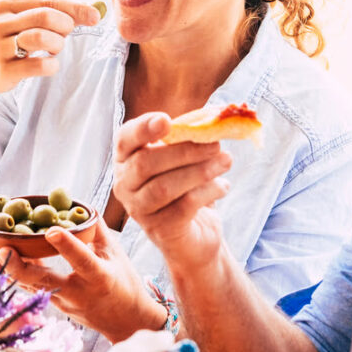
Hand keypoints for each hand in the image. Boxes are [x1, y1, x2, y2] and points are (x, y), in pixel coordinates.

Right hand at [0, 0, 98, 104]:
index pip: (48, 1)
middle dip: (64, 26)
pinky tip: (50, 64)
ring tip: (54, 50)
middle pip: (46, 16)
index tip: (95, 17)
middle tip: (64, 36)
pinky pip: (38, 65)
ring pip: (40, 38)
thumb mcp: (20, 21)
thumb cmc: (6, 43)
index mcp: (7, 5)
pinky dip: (52, 65)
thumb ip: (49, 14)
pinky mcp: (3, 70)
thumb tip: (92, 12)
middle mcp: (0, 22)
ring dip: (57, 45)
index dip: (75, 8)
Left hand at [0, 224, 165, 342]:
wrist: (125, 322)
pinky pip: (31, 288)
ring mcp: (63, 303)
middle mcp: (78, 292)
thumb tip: (81, 205)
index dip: (67, 246)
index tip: (51, 230)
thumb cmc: (124, 283)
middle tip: (0, 250)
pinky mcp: (53, 305)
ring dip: (8, 270)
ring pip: (30, 286)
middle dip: (19, 267)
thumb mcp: (116, 253)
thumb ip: (97, 229)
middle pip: (44, 281)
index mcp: (99, 277)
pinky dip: (15, 274)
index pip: (82, 261)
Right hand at [112, 113, 230, 273]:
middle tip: (215, 144)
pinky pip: (183, 206)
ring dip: (200, 171)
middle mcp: (125, 185)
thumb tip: (217, 115)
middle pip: (145, 163)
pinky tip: (223, 186)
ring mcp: (140, 210)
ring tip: (226, 161)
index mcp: (127, 160)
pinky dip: (208, 192)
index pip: (124, 140)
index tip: (166, 120)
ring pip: (164, 187)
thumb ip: (190, 137)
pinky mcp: (160, 229)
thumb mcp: (184, 159)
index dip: (142, 129)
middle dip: (184, 151)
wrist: (195, 235)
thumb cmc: (186, 188)